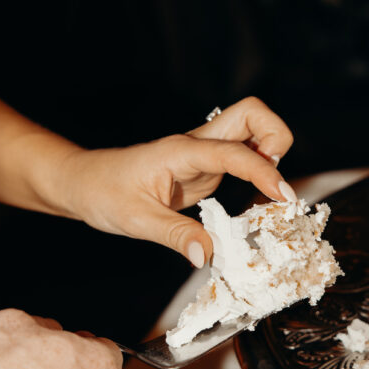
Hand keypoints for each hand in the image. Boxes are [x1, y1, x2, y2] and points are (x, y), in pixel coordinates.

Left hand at [55, 96, 294, 266]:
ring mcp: (203, 154)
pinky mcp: (205, 167)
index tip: (283, 197)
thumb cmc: (104, 193)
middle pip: (251, 113)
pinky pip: (243, 157)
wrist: (84, 183)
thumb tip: (207, 254)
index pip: (235, 151)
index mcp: (181, 151)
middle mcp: (197, 145)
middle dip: (276, 136)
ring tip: (271, 191)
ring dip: (271, 151)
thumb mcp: (136, 220)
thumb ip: (175, 235)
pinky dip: (260, 169)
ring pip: (251, 130)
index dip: (264, 171)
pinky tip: (258, 197)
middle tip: (276, 179)